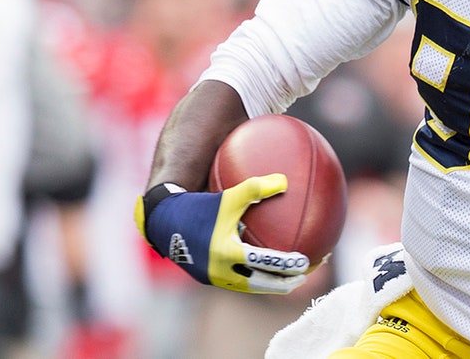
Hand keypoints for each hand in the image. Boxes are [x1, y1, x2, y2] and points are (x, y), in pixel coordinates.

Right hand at [134, 174, 309, 293]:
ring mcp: (214, 278)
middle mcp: (220, 271)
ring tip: (292, 279)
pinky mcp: (209, 278)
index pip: (265, 263)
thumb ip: (255, 188)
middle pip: (262, 284)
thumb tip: (285, 181)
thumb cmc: (198, 206)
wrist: (163, 222)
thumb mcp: (227, 196)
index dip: (288, 265)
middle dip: (286, 283)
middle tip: (305, 275)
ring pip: (251, 287)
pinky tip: (268, 270)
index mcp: (226, 253)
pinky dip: (257, 279)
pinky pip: (239, 283)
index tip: (307, 260)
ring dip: (273, 285)